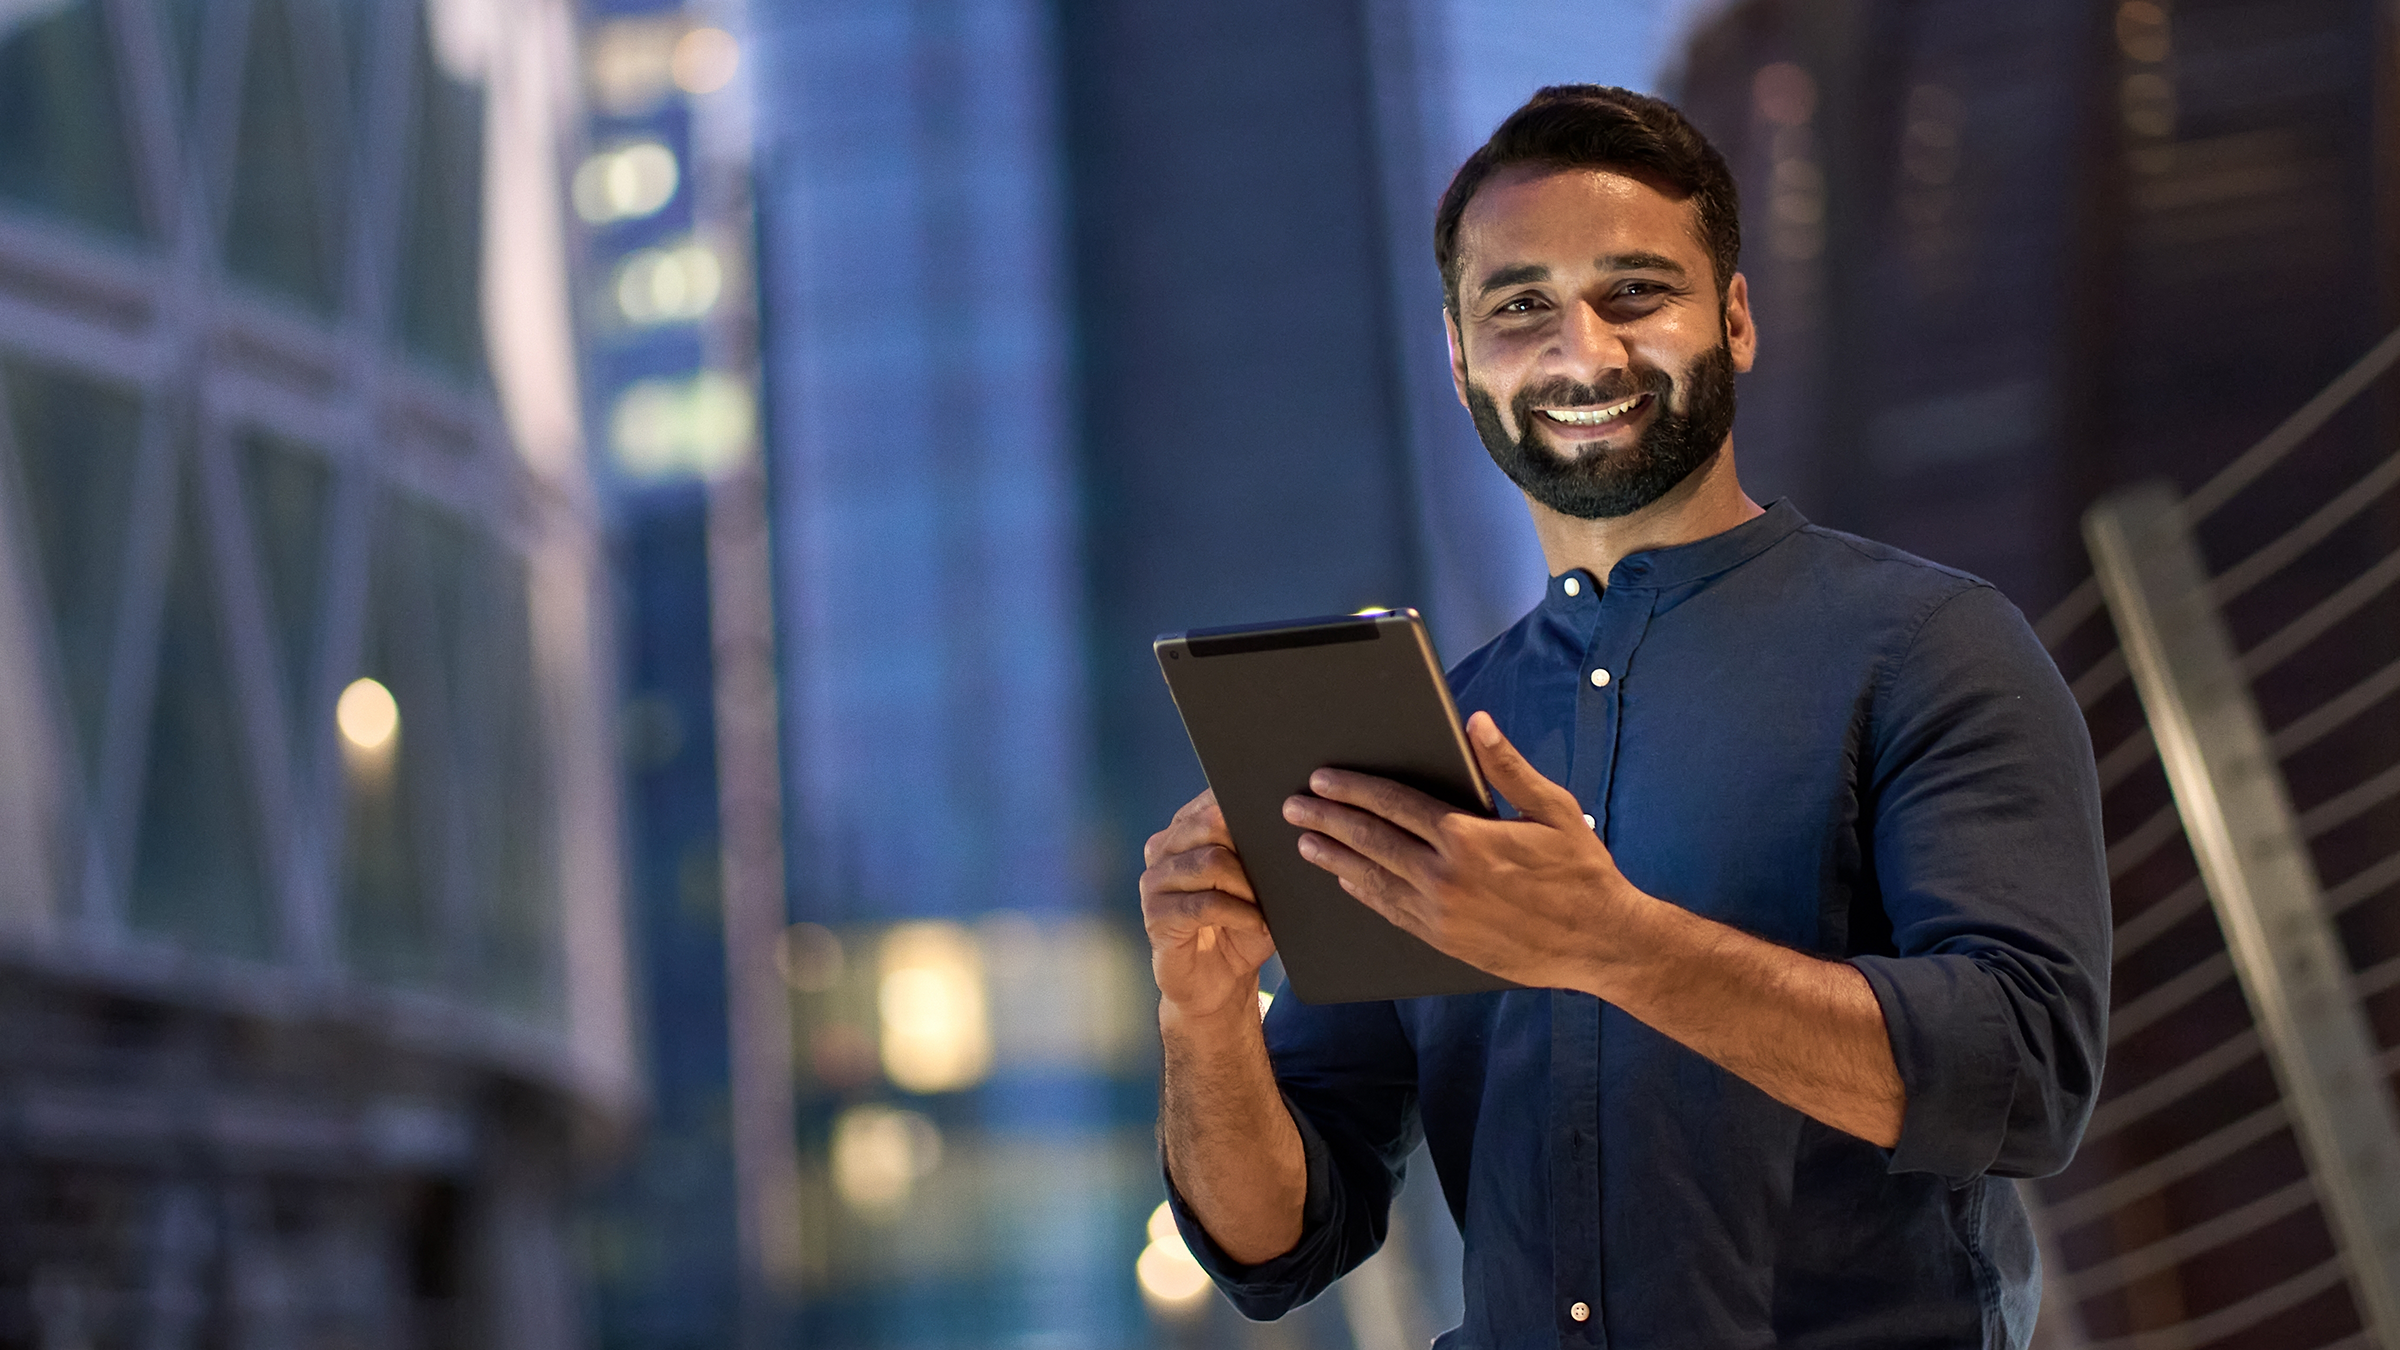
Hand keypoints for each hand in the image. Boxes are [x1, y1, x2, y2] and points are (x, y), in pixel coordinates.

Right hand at [1140, 789, 1278, 1021]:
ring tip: (1267, 906)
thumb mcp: (1258, 884)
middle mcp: (1163, 848)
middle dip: (1252, 847)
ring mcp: (1155, 882)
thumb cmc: (1241, 926)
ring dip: (1249, 886)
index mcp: (1184, 829)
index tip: (1282, 822)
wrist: (1216, 982)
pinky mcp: (1156, 916)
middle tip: (1276, 874)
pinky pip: (1204, 904)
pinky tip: (1257, 924)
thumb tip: (1295, 824)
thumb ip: (1263, 852)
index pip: (1215, 799)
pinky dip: (1240, 914)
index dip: (1249, 808)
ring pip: (1210, 862)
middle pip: (1212, 823)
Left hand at [1281, 711, 1645, 991]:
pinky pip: (1390, 911)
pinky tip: (1345, 879)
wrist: (1600, 943)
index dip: (1353, 788)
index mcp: (1467, 838)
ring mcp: (1440, 914)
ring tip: (1305, 842)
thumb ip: (1507, 766)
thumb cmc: (1582, 871)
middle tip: (1293, 806)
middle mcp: (1445, 877)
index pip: (1393, 804)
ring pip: (1372, 879)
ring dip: (1333, 857)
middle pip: (1370, 840)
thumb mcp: (1553, 809)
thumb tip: (1476, 722)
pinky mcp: (1442, 942)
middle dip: (1327, 819)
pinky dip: (1362, 892)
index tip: (1322, 778)